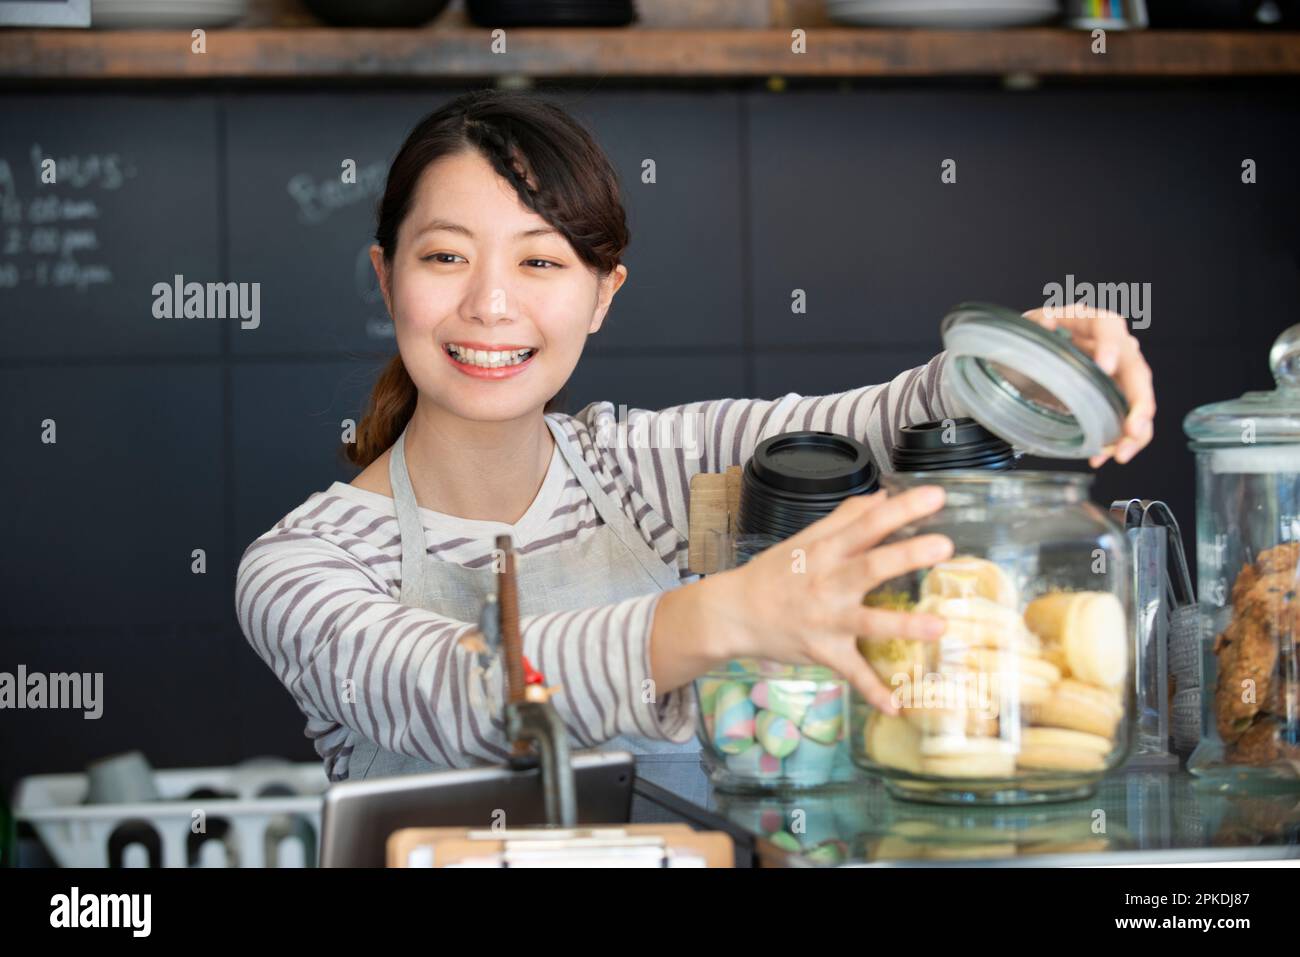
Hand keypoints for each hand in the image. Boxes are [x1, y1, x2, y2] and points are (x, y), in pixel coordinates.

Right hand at [716, 486, 953, 712]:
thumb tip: (883, 498)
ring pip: (867, 622)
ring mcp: (827, 620)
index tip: (937, 496)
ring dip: (902, 625)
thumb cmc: (774, 574)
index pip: (868, 524)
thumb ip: (846, 519)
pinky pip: (851, 672)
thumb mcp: (805, 540)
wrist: (734, 612)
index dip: (902, 509)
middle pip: (870, 567)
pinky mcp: (824, 651)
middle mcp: (829, 583)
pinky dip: (871, 690)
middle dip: (906, 557)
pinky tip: (896, 705)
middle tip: (944, 546)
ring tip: (939, 626)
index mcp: (827, 551)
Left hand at [1021, 304, 1155, 466]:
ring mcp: (1117, 373)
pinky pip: (1126, 419)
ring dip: (1136, 430)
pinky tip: (1101, 456)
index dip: (1110, 346)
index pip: (1108, 327)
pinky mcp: (1113, 397)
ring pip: (1139, 399)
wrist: (1019, 364)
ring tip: (1120, 454)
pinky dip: (1118, 441)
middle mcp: (1112, 345)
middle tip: (1132, 429)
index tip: (1105, 367)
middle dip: (1138, 402)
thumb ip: (1037, 326)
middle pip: (1135, 369)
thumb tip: (1049, 323)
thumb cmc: (1028, 344)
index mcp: (1090, 322)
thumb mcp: (1026, 332)